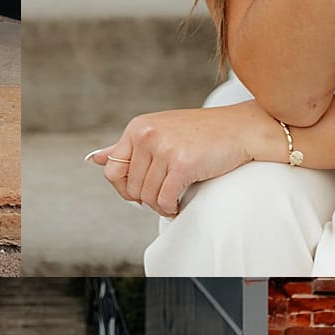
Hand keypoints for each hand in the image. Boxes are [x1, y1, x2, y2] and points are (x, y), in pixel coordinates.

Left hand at [86, 102, 275, 216]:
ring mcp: (164, 148)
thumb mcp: (159, 132)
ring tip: (173, 200)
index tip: (140, 192)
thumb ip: (128, 148)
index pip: (112, 169)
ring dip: (160, 206)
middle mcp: (146, 135)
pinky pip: (164, 200)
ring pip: (147, 196)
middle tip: (163, 197)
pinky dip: (171, 208)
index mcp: (138, 127)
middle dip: (145, 199)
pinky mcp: (182, 163)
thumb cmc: (201, 133)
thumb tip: (95, 159)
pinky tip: (179, 203)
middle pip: (130, 187)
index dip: (124, 188)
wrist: (239, 129)